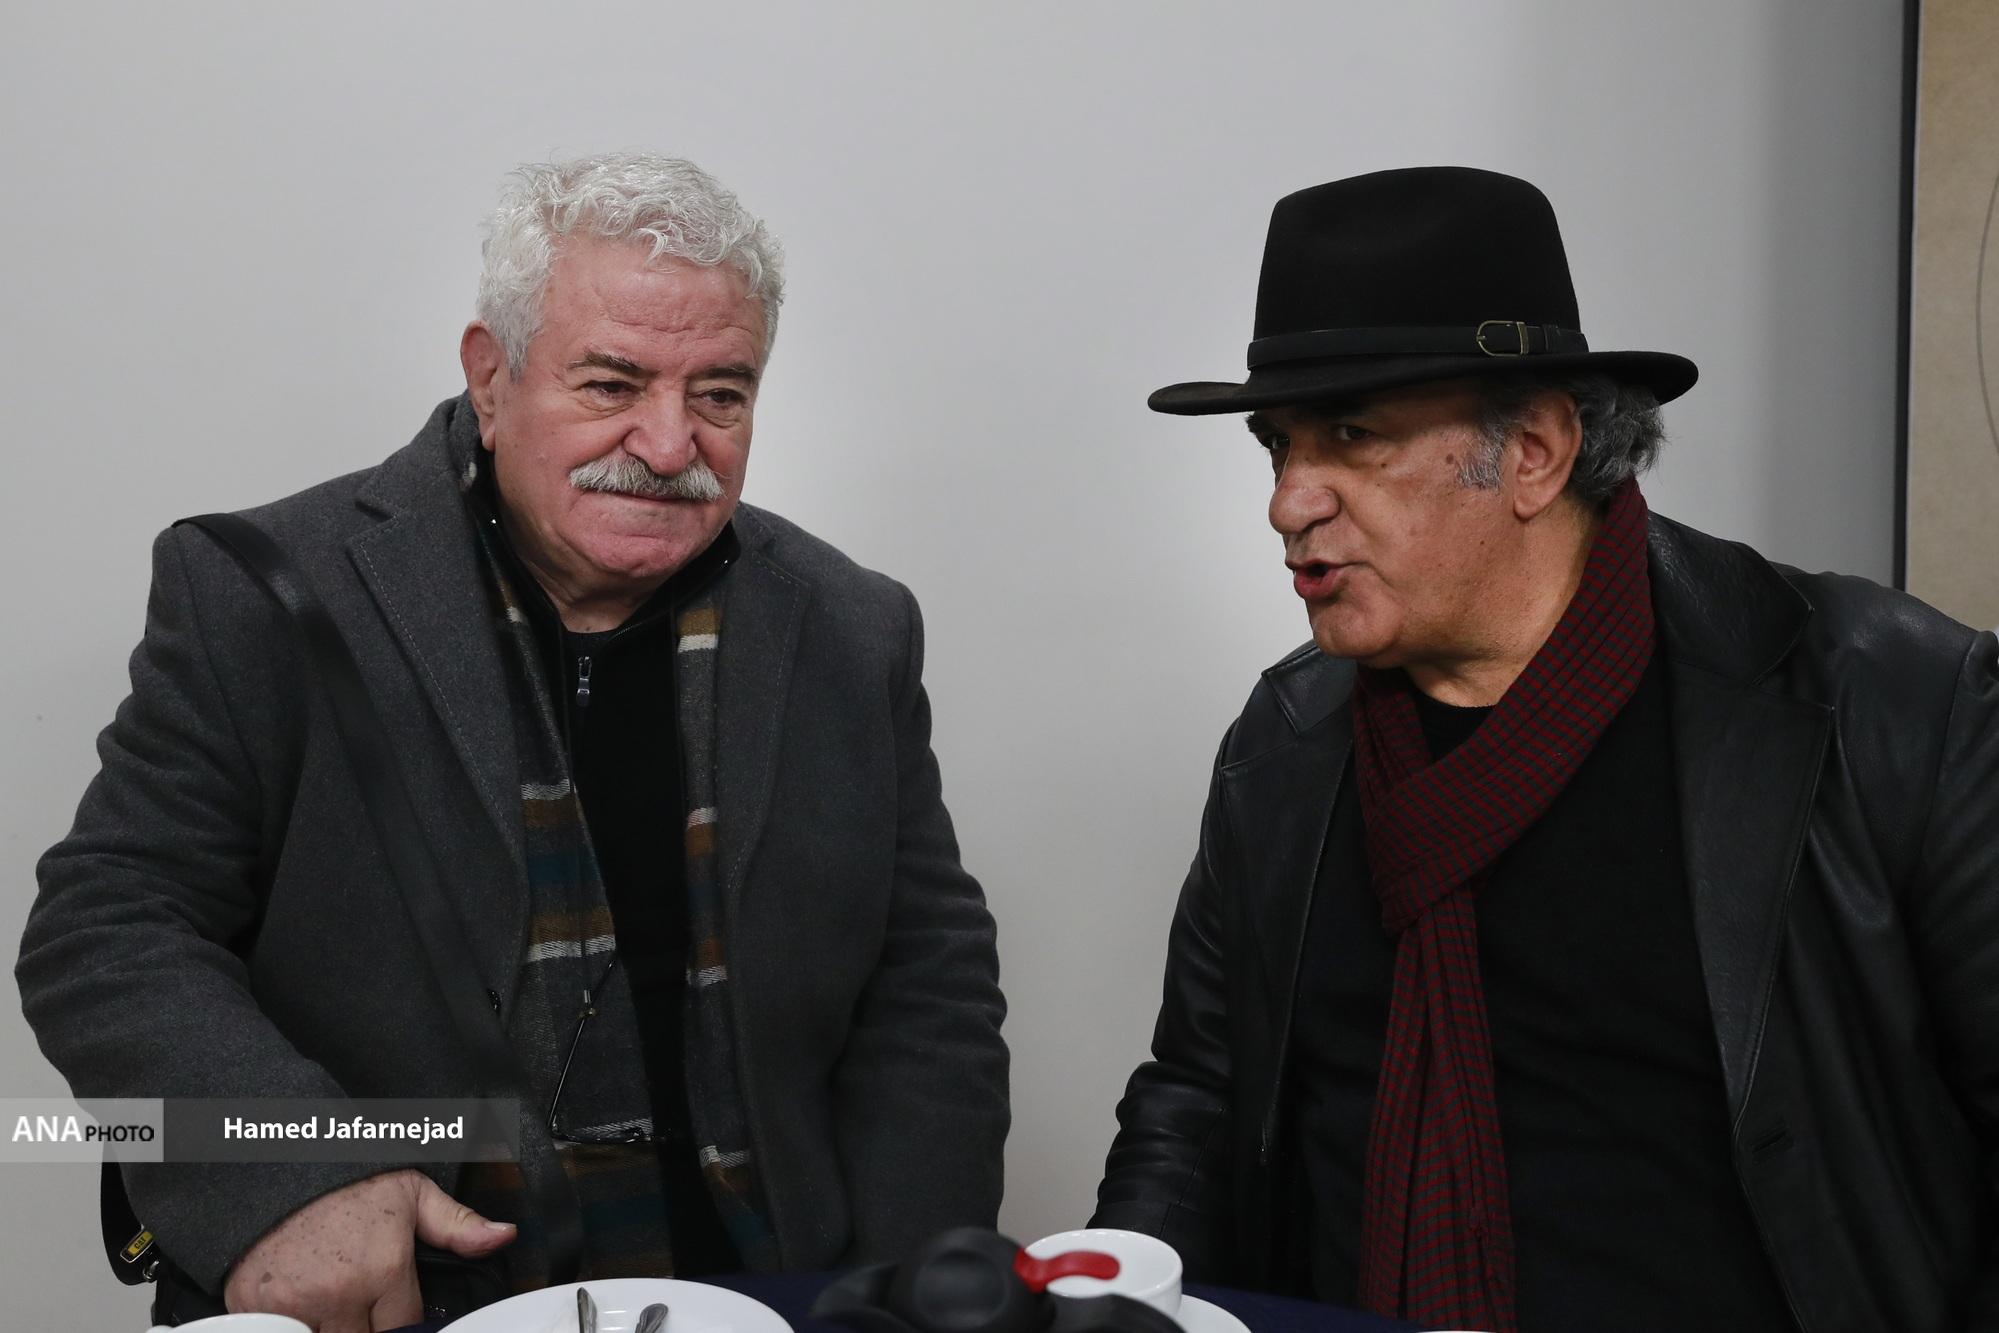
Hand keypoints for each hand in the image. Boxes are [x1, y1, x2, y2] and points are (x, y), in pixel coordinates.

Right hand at [222, 1168, 515, 1332]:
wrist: (274, 1163)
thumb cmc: (343, 1181)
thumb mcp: (410, 1192)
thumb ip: (458, 1224)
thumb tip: (503, 1236)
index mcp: (384, 1269)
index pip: (406, 1326)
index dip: (402, 1321)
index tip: (393, 1309)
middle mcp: (341, 1294)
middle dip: (367, 1326)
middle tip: (363, 1303)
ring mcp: (297, 1307)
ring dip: (333, 1328)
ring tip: (334, 1305)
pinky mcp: (256, 1311)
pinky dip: (294, 1328)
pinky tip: (303, 1311)